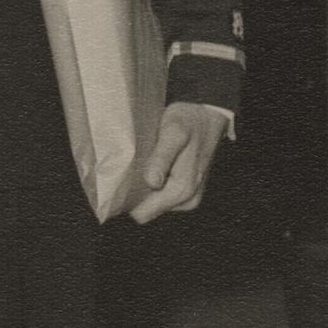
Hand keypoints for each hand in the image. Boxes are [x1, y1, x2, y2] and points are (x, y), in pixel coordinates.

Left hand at [128, 100, 230, 222]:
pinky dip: (153, 185)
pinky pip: (161, 197)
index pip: (143, 213)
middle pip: (147, 210)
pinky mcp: (186, 193)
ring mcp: (188, 198)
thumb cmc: (189, 120)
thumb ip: (162, 157)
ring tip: (141, 165)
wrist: (208, 115)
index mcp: (183, 190)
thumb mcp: (174, 132)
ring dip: (144, 188)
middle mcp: (187, 200)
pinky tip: (151, 167)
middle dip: (135, 194)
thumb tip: (151, 182)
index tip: (119, 181)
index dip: (128, 200)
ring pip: (153, 205)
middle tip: (129, 169)